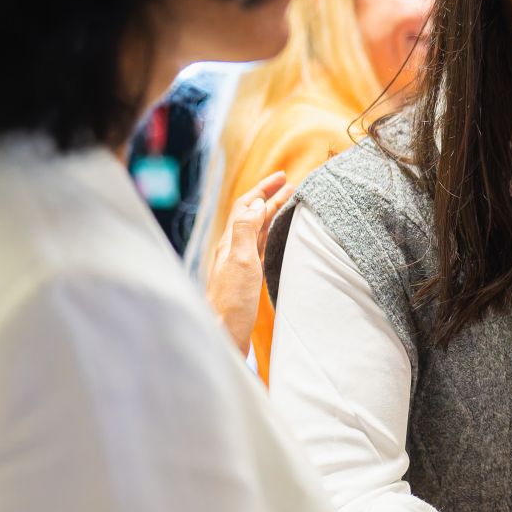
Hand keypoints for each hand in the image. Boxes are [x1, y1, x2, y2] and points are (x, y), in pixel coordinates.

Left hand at [205, 171, 292, 353]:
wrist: (223, 333)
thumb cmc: (232, 301)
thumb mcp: (240, 261)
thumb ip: (246, 230)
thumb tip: (255, 203)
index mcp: (230, 241)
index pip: (247, 206)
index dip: (264, 189)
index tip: (283, 177)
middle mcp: (233, 248)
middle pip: (251, 214)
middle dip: (268, 196)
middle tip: (288, 183)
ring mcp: (239, 262)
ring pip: (256, 228)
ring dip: (271, 212)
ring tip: (288, 202)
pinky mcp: (247, 276)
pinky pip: (260, 245)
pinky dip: (271, 232)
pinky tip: (277, 234)